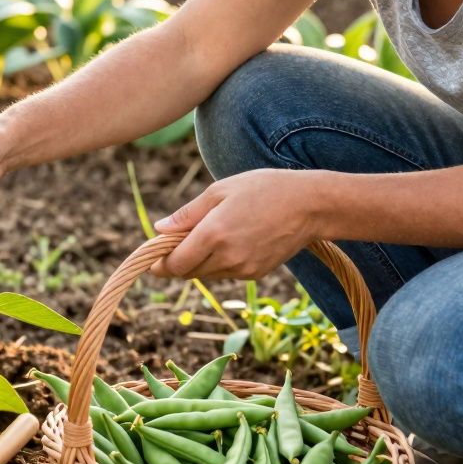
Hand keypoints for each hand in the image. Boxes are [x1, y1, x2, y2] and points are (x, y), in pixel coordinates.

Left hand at [150, 169, 328, 278]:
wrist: (310, 205)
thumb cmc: (264, 189)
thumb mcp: (220, 191)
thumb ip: (187, 214)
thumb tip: (159, 229)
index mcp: (213, 234)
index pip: (175, 264)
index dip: (160, 263)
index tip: (152, 258)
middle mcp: (227, 257)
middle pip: (187, 272)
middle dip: (177, 261)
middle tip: (176, 242)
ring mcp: (243, 269)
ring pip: (206, 274)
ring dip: (198, 261)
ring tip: (210, 235)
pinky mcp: (256, 274)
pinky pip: (226, 273)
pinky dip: (219, 262)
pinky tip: (232, 240)